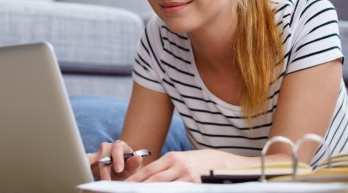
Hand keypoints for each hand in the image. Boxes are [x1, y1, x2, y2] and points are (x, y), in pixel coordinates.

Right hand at [86, 140, 143, 180]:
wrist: (118, 170)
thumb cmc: (125, 166)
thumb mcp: (131, 166)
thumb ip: (133, 163)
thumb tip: (138, 158)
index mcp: (119, 145)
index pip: (118, 148)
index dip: (118, 158)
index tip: (119, 169)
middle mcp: (106, 147)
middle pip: (103, 155)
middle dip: (104, 170)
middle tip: (106, 181)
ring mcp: (97, 154)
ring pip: (91, 157)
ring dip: (89, 166)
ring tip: (86, 173)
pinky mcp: (89, 160)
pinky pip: (84, 162)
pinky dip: (82, 166)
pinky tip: (79, 172)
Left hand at [125, 149, 240, 182]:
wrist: (222, 162)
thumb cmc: (198, 162)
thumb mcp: (181, 160)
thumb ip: (166, 167)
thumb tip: (148, 178)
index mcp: (172, 157)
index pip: (149, 170)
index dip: (136, 179)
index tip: (125, 185)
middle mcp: (178, 165)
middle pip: (154, 179)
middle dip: (140, 187)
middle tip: (127, 192)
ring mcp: (187, 175)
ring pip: (164, 187)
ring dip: (152, 192)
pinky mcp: (196, 184)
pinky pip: (178, 191)